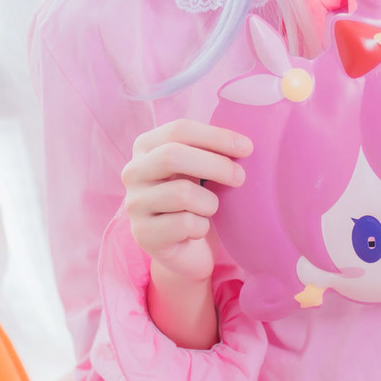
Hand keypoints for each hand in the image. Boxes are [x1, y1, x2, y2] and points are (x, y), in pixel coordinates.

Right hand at [121, 118, 251, 283]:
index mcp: (146, 146)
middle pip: (172, 156)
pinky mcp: (143, 234)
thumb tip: (243, 143)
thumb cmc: (198, 201)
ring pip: (182, 193)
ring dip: (210, 203)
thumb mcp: (202, 169)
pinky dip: (202, 227)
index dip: (215, 136)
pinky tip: (197, 231)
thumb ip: (212, 150)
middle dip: (215, 165)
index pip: (179, 130)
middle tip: (240, 177)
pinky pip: (185, 224)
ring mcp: (134, 204)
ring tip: (210, 210)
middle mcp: (133, 172)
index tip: (247, 147)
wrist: (187, 250)